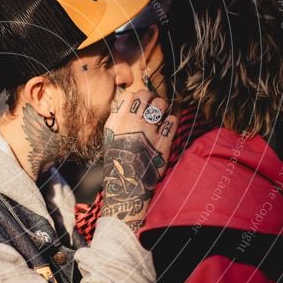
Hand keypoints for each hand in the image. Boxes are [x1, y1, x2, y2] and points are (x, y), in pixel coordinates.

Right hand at [100, 90, 177, 229]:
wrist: (127, 186)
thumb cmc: (118, 162)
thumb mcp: (110, 138)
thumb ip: (117, 119)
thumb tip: (127, 101)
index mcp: (116, 122)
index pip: (130, 96)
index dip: (137, 98)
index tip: (139, 105)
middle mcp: (131, 123)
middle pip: (145, 95)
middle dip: (150, 99)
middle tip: (152, 107)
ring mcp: (148, 132)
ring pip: (160, 104)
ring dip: (161, 108)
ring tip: (159, 117)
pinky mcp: (163, 142)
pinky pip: (173, 120)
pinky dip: (171, 122)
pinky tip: (167, 128)